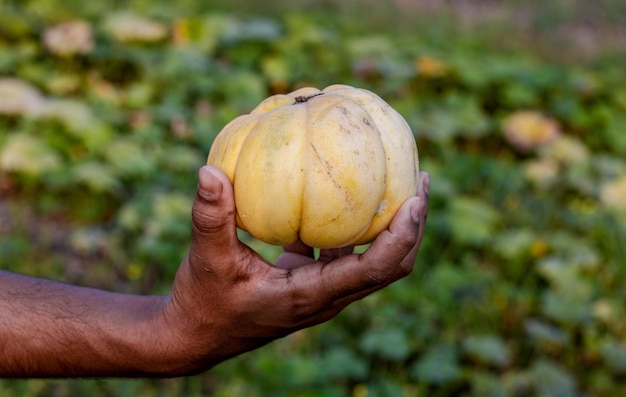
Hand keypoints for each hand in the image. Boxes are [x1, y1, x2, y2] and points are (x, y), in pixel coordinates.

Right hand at [160, 165, 429, 373]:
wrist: (195, 335)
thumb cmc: (203, 302)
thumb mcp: (206, 258)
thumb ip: (211, 216)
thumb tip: (209, 170)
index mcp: (312, 294)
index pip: (377, 268)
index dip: (404, 234)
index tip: (417, 198)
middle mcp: (326, 295)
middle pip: (390, 265)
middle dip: (412, 226)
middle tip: (421, 180)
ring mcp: (320, 289)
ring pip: (371, 260)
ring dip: (390, 227)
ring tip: (398, 182)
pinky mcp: (307, 280)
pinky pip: (342, 252)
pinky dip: (352, 227)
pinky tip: (343, 193)